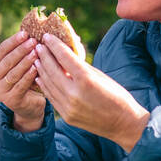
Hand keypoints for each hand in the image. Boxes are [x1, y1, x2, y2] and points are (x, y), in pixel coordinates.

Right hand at [0, 31, 46, 130]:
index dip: (14, 41)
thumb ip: (21, 50)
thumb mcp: (21, 63)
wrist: (29, 104)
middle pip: (7, 60)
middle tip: (33, 41)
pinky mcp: (9, 100)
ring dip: (25, 61)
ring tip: (37, 52)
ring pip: (13, 72)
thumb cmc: (26, 78)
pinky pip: (20, 85)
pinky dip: (29, 75)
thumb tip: (31, 30)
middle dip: (21, 50)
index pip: (1, 50)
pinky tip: (37, 68)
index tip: (26, 33)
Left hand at [34, 32, 150, 150]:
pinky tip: (40, 76)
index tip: (47, 36)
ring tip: (37, 59)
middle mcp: (74, 93)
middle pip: (53, 70)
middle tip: (38, 46)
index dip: (54, 45)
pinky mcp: (66, 116)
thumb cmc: (117, 96)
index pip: (65, 57)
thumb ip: (81, 67)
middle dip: (44, 56)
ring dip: (41, 70)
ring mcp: (68, 106)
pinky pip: (51, 97)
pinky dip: (44, 85)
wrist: (123, 124)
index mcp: (86, 79)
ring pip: (49, 83)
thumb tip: (66, 55)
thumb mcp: (101, 76)